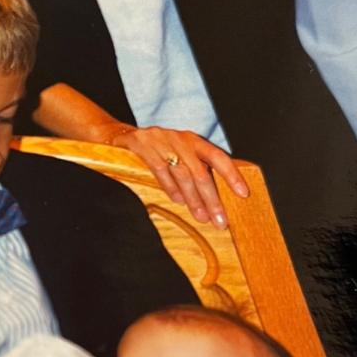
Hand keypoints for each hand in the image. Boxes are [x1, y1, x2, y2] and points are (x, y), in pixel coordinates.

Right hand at [31, 83, 247, 229]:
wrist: (113, 136)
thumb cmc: (148, 152)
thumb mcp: (172, 156)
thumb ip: (190, 170)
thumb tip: (212, 199)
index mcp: (191, 139)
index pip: (218, 157)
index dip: (232, 175)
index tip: (243, 194)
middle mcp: (179, 138)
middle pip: (201, 171)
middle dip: (212, 198)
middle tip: (220, 220)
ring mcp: (159, 140)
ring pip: (182, 173)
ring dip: (193, 198)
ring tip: (201, 217)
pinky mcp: (140, 144)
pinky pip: (159, 168)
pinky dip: (169, 186)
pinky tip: (178, 201)